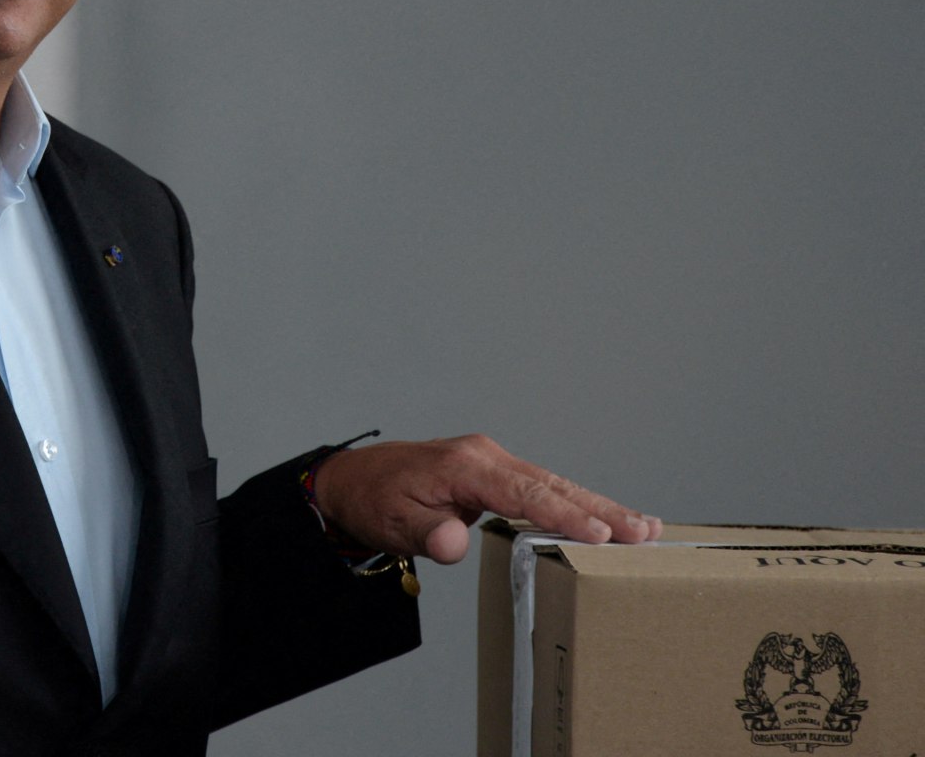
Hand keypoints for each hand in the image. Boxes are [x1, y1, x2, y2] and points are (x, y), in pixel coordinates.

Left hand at [311, 433, 660, 564]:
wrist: (353, 480)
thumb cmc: (373, 500)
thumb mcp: (392, 521)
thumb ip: (426, 532)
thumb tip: (453, 543)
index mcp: (464, 466)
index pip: (524, 491)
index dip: (564, 515)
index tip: (602, 534)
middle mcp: (484, 456)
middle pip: (552, 484)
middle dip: (601, 509)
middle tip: (646, 531)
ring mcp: (491, 461)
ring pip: (553, 484)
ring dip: (598, 506)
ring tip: (646, 527)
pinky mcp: (493, 473)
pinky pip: (541, 488)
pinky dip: (574, 503)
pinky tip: (605, 518)